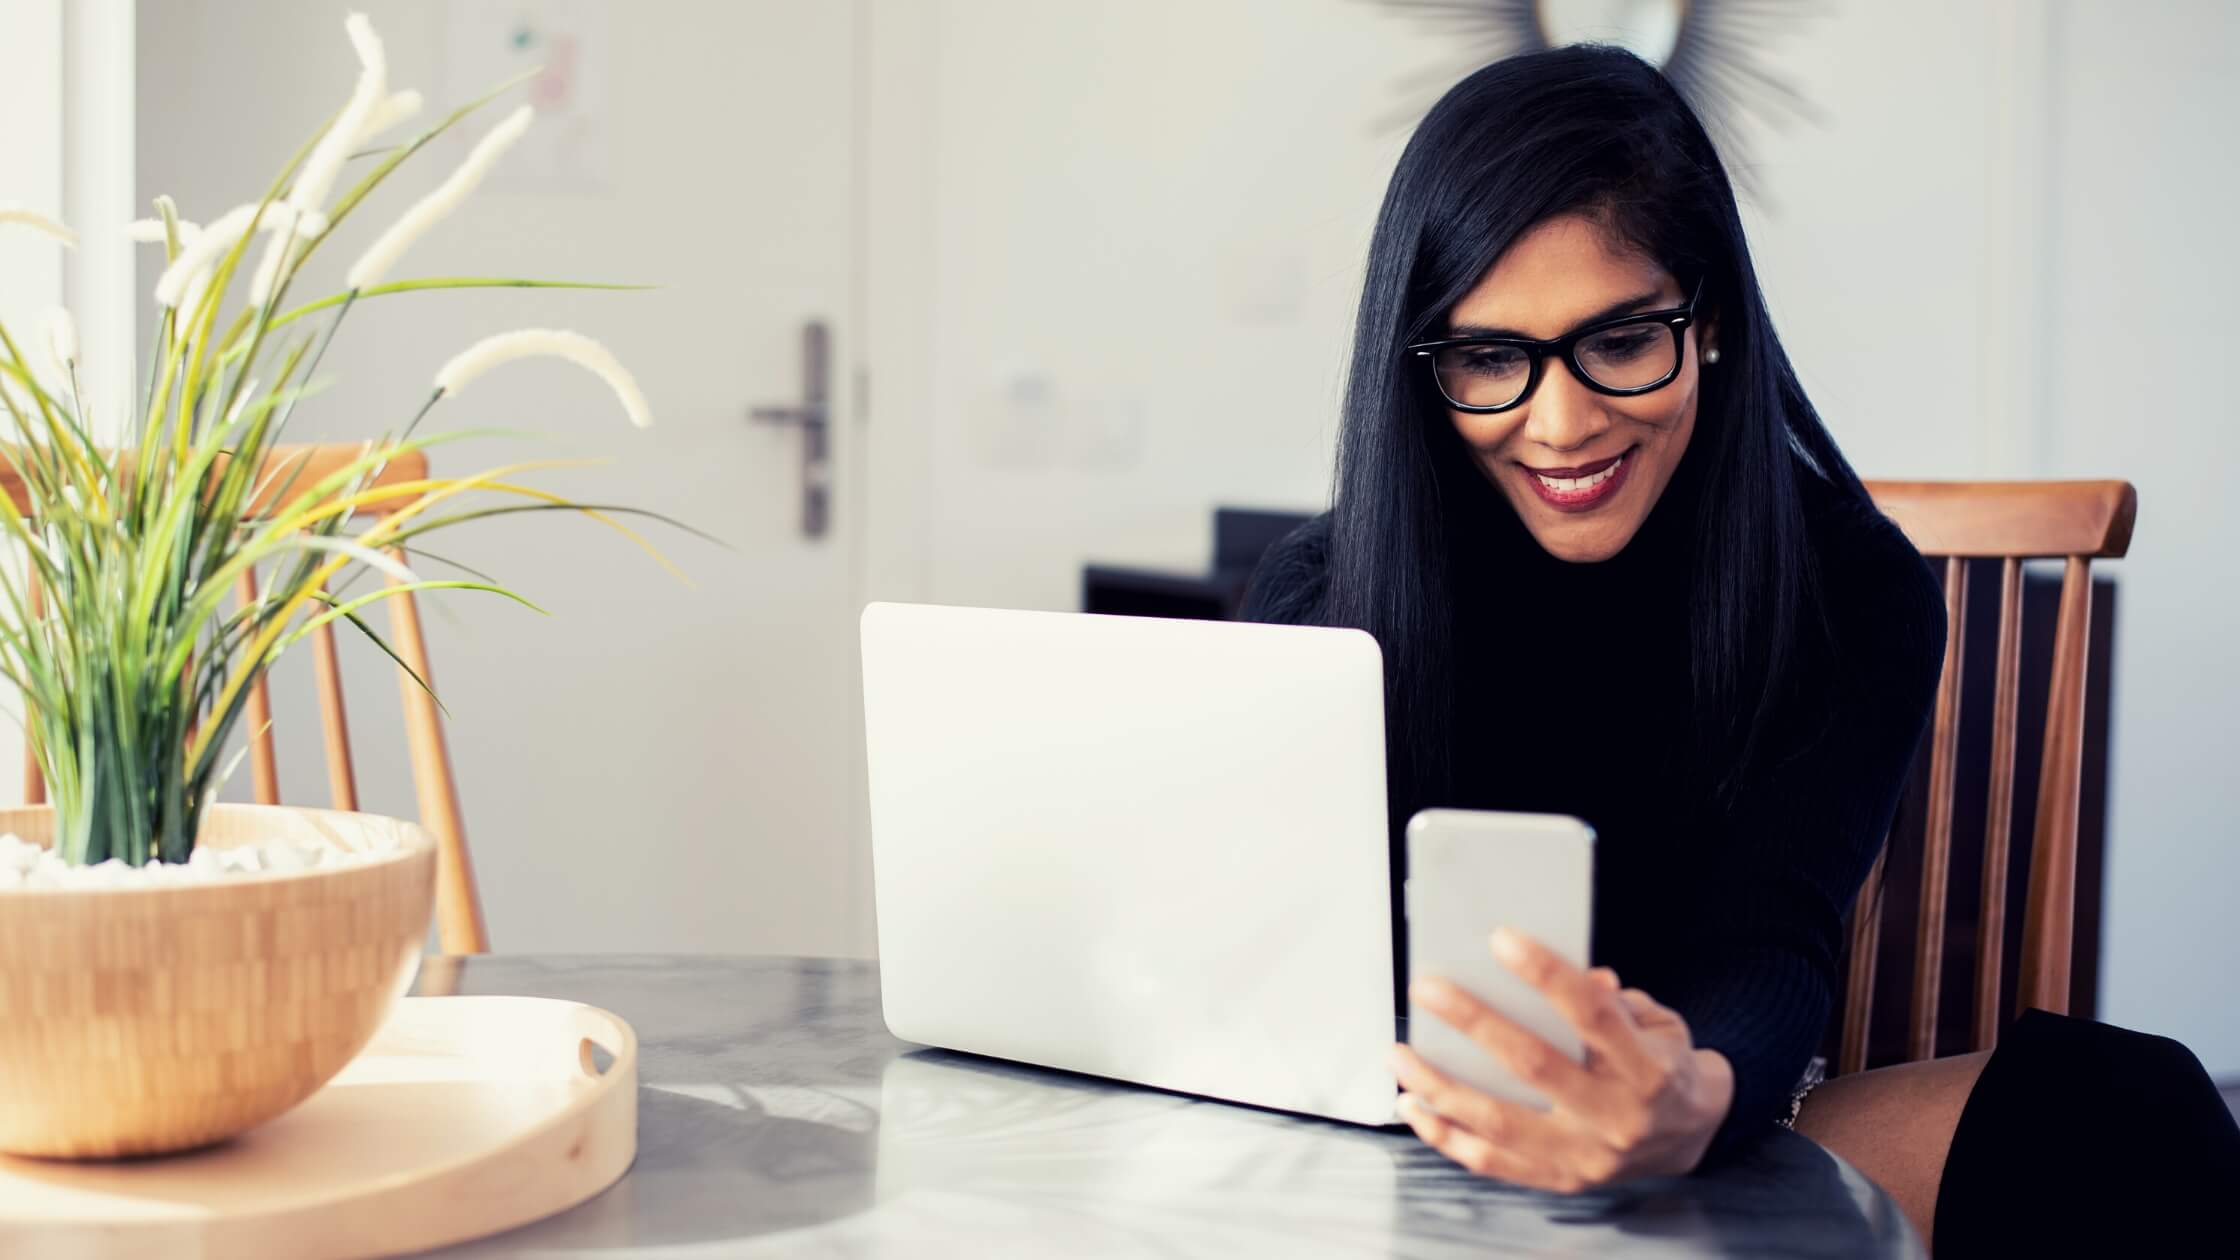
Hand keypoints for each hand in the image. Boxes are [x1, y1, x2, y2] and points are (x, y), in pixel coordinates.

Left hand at [1390, 927, 1734, 1192]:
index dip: (1547, 975)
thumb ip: (1615, 1002)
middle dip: (1473, 1023)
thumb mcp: (1659, 1024)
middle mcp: (1615, 1118)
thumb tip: (1580, 975)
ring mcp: (1585, 1157)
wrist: (1690, 1135)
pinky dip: (1445, 1135)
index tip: (1501, 939)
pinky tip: (1414, 1106)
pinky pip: (1491, 1162)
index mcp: (1647, 1071)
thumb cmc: (1662, 1065)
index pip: (1593, 1015)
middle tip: (1427, 989)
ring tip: (1400, 1056)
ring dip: (1440, 1087)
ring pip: (1499, 1123)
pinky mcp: (1559, 1180)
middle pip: (1534, 1066)